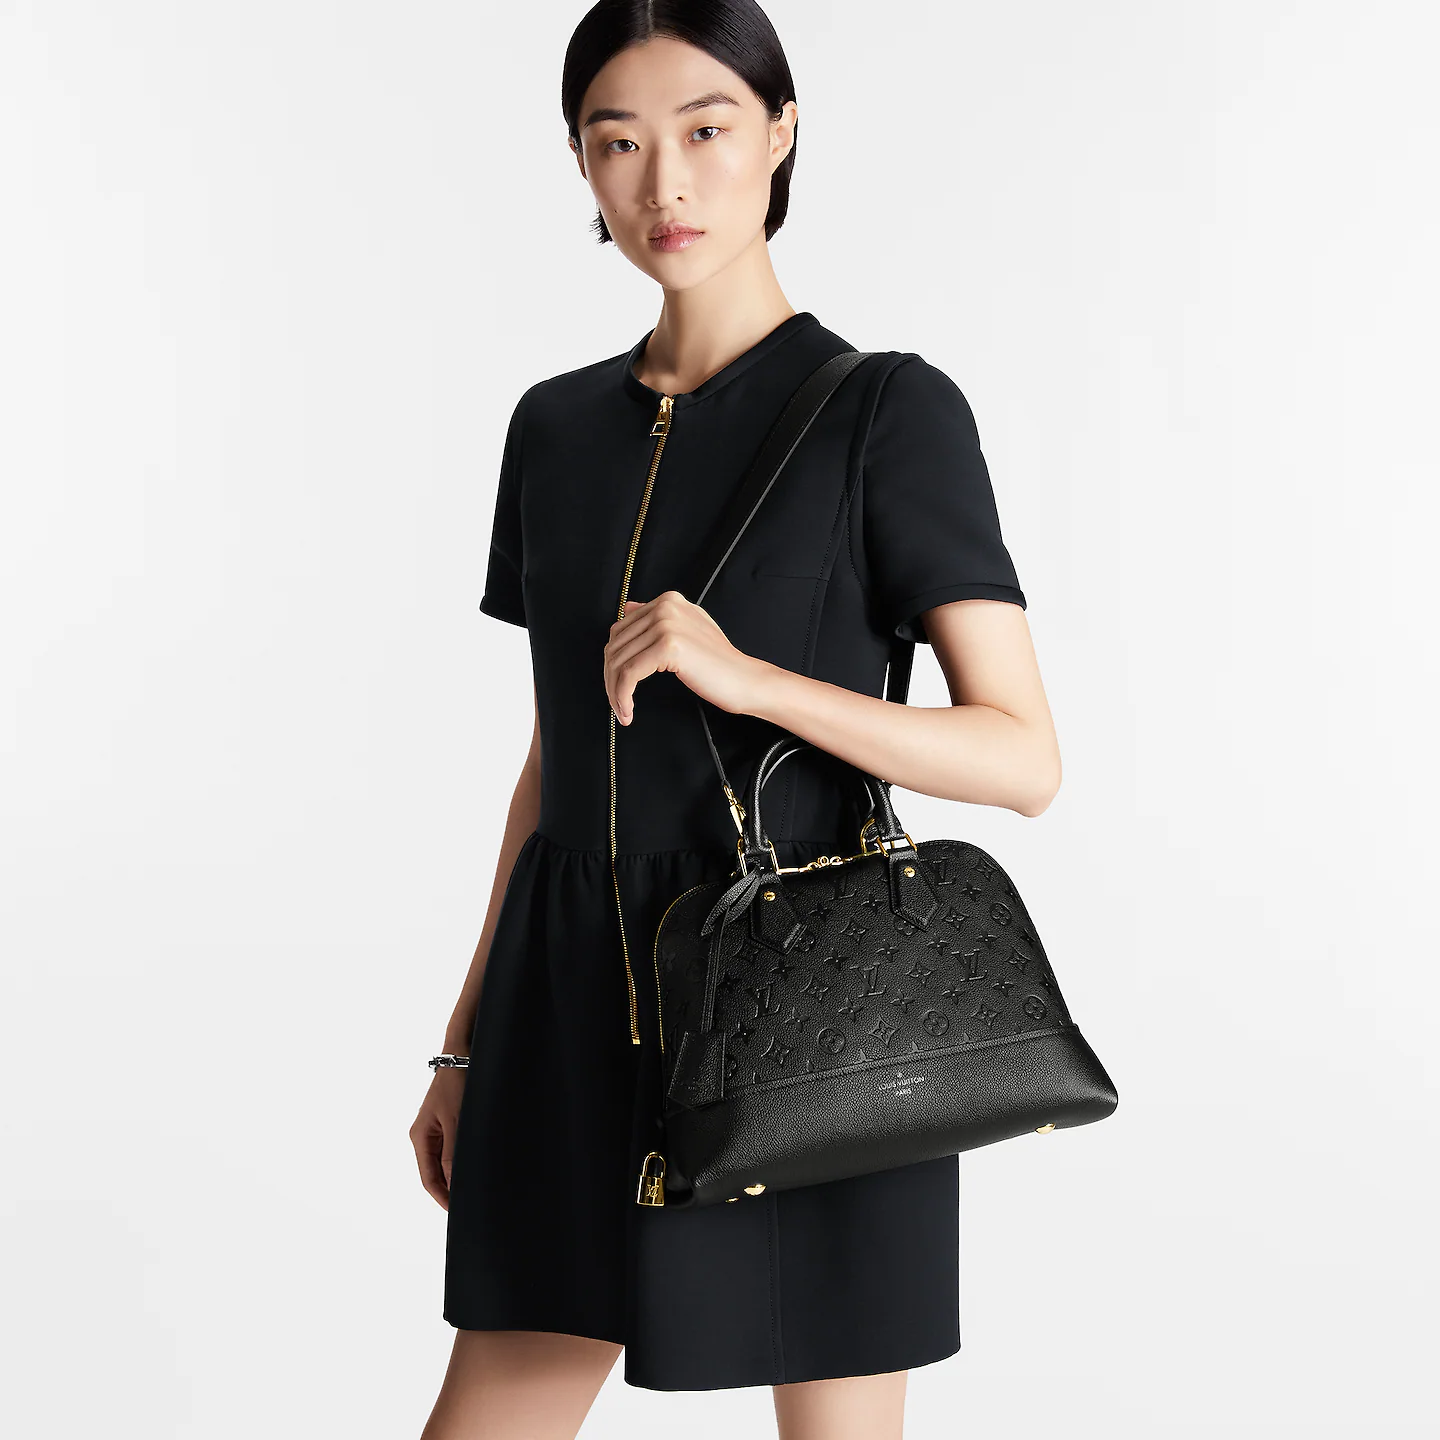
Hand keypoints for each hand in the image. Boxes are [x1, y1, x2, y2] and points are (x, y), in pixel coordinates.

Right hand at [410, 1065, 466, 1209]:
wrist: (464, 1053)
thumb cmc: (457, 1084)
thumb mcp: (456, 1121)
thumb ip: (453, 1155)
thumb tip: (454, 1185)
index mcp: (420, 1137)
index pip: (429, 1178)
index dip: (442, 1198)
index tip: (457, 1213)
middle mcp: (426, 1135)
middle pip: (436, 1173)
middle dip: (451, 1190)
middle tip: (470, 1204)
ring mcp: (437, 1128)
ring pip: (446, 1161)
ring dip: (457, 1175)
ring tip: (475, 1188)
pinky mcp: (450, 1121)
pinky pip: (454, 1148)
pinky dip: (462, 1160)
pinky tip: (476, 1166)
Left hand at [604, 592, 768, 725]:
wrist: (743, 679)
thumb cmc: (718, 663)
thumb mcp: (688, 629)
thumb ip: (658, 618)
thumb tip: (627, 607)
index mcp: (668, 601)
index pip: (621, 630)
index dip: (613, 663)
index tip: (617, 685)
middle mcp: (665, 607)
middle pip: (616, 646)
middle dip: (611, 680)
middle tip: (617, 704)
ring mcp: (666, 624)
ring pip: (619, 662)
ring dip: (615, 692)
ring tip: (622, 711)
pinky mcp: (668, 646)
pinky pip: (629, 675)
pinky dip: (623, 696)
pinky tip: (628, 712)